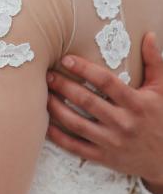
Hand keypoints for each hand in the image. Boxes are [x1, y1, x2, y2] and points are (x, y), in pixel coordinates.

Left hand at [46, 32, 162, 193]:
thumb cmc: (162, 118)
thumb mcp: (162, 90)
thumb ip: (154, 62)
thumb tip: (148, 35)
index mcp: (137, 104)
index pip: (106, 82)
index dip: (85, 69)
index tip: (66, 59)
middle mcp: (123, 123)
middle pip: (86, 101)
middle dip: (63, 86)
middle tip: (47, 75)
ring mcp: (112, 142)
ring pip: (76, 123)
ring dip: (55, 108)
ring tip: (42, 95)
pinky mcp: (104, 157)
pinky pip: (75, 146)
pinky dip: (58, 136)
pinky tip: (44, 124)